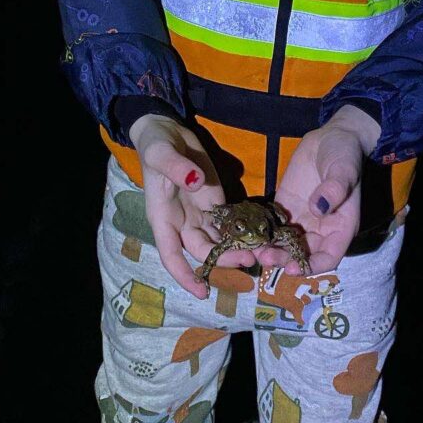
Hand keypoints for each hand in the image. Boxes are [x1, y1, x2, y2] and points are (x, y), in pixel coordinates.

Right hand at [129, 113, 260, 298]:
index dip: (185, 276)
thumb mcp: (160, 154)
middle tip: (252, 258)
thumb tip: (196, 182)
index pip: (171, 255)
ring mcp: (200, 213)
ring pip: (221, 240)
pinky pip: (230, 222)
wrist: (165, 130)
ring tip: (266, 252)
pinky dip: (246, 231)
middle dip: (227, 258)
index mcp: (163, 217)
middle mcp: (182, 222)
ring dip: (241, 248)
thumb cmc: (156, 145)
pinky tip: (264, 236)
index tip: (202, 292)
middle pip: (204, 251)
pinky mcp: (215, 201)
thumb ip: (176, 168)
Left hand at [253, 105, 380, 274]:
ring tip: (251, 247)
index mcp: (340, 226)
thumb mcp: (344, 170)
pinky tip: (246, 230)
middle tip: (264, 255)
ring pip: (285, 242)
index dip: (312, 267)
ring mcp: (301, 218)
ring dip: (269, 247)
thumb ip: (334, 189)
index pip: (328, 257)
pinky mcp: (285, 205)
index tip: (293, 268)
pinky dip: (260, 229)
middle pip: (302, 253)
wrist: (331, 137)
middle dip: (284, 258)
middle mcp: (320, 228)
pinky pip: (272, 223)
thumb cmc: (345, 155)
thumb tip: (318, 209)